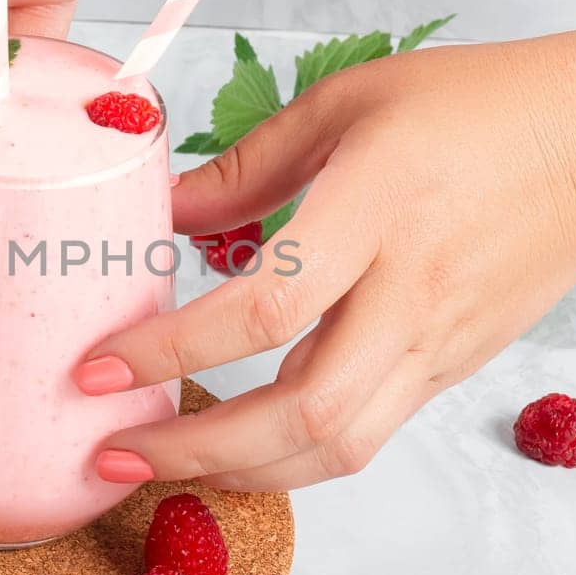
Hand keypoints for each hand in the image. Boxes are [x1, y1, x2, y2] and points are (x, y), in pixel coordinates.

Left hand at [80, 33, 575, 489]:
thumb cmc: (476, 106)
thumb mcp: (349, 101)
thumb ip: (247, 165)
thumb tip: (165, 215)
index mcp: (376, 210)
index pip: (263, 309)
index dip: (172, 351)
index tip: (99, 369)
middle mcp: (409, 292)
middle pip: (300, 412)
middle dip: (194, 449)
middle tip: (113, 451)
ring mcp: (436, 342)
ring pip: (338, 447)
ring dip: (240, 473)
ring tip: (164, 465)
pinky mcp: (451, 367)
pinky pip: (367, 435)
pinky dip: (294, 456)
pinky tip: (240, 446)